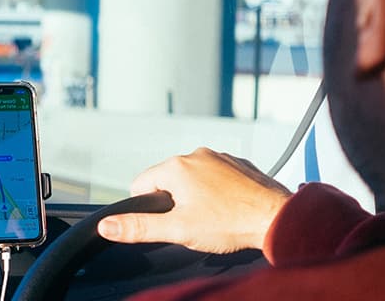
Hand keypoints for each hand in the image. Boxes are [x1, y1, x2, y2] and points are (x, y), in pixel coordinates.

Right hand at [97, 147, 291, 253]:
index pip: (140, 185)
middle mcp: (196, 154)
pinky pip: (217, 176)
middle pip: (167, 180)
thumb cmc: (231, 224)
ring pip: (193, 178)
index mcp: (176, 167)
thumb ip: (138, 227)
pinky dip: (219, 191)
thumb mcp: (177, 230)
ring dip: (197, 195)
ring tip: (215, 216)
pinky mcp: (239, 164)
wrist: (277, 219)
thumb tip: (107, 226)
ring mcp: (220, 157)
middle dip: (175, 202)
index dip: (149, 208)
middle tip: (195, 222)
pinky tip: (229, 208)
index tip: (170, 221)